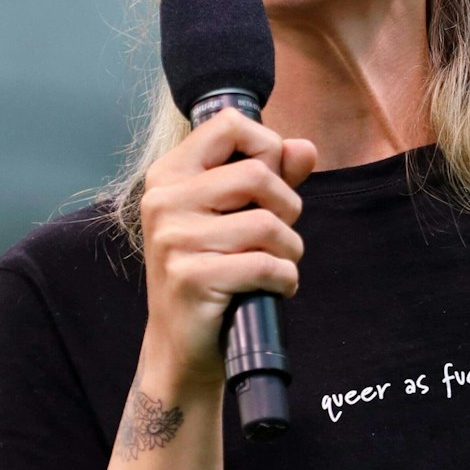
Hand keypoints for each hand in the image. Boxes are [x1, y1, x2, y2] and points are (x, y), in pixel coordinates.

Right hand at [137, 108, 315, 397]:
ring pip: (268, 223)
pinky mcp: (191, 277)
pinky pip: (267, 265)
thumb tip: (305, 148)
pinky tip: (273, 288)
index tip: (268, 182)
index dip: (266, 146)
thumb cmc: (210, 272)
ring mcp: (174, 239)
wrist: (179, 345)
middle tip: (277, 236)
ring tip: (275, 265)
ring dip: (290, 250)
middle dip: (288, 207)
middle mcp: (164, 201)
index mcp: (169, 175)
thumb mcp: (233, 217)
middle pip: (257, 174)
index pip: (228, 124)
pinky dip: (285, 279)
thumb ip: (270, 177)